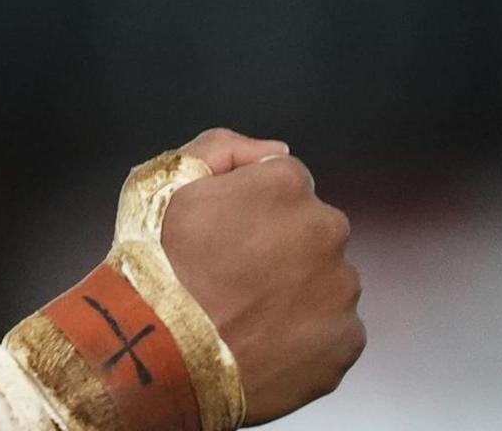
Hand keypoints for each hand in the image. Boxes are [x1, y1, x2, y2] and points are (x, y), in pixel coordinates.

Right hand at [153, 130, 363, 424]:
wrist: (156, 354)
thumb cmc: (156, 266)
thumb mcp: (163, 180)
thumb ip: (223, 148)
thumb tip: (276, 152)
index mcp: (286, 185)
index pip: (286, 184)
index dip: (250, 209)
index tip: (224, 237)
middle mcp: (326, 229)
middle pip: (313, 231)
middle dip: (282, 248)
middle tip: (234, 278)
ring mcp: (340, 289)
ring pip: (326, 281)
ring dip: (296, 292)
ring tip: (247, 315)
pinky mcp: (346, 341)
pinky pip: (332, 331)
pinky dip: (306, 337)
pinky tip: (264, 343)